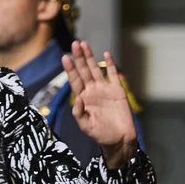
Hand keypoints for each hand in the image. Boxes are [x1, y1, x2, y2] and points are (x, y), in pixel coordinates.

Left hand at [62, 42, 138, 166]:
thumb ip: (79, 114)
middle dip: (78, 58)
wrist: (120, 139)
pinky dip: (110, 64)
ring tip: (84, 45)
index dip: (70, 69)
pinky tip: (106, 54)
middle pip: (84, 71)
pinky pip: (113, 74)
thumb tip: (77, 99)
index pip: (74, 81)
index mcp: (83, 99)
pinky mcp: (117, 90)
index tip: (64, 57)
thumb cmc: (101, 135)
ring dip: (90, 57)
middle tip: (74, 44)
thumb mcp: (86, 127)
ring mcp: (104, 89)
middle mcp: (92, 91)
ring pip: (96, 69)